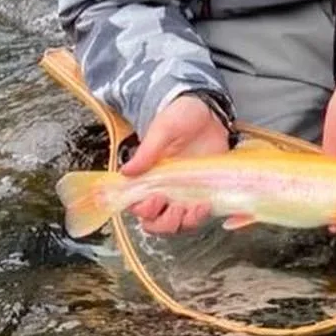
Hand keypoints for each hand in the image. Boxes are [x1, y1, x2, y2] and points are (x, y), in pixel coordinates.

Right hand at [121, 92, 230, 234]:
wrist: (209, 111)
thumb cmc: (181, 116)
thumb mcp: (163, 129)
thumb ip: (146, 151)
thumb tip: (126, 172)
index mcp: (148, 176)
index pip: (137, 205)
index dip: (143, 208)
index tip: (155, 198)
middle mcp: (164, 190)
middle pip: (157, 222)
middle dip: (164, 222)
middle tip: (175, 209)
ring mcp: (185, 194)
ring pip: (179, 223)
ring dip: (185, 222)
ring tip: (196, 207)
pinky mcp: (204, 192)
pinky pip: (200, 215)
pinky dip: (202, 216)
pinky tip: (207, 205)